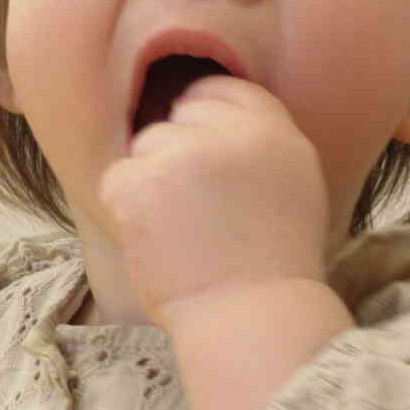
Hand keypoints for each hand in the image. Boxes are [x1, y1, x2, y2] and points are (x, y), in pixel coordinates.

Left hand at [98, 74, 329, 325]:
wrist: (250, 318)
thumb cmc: (270, 267)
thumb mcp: (292, 186)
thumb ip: (257, 144)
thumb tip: (207, 116)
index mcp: (276, 131)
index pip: (220, 90)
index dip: (203, 120)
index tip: (202, 157)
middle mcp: (232, 133)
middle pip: (178, 115)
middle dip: (177, 153)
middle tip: (196, 209)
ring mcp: (184, 154)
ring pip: (145, 146)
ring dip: (151, 182)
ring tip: (181, 231)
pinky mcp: (141, 182)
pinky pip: (117, 179)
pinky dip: (127, 209)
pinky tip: (158, 241)